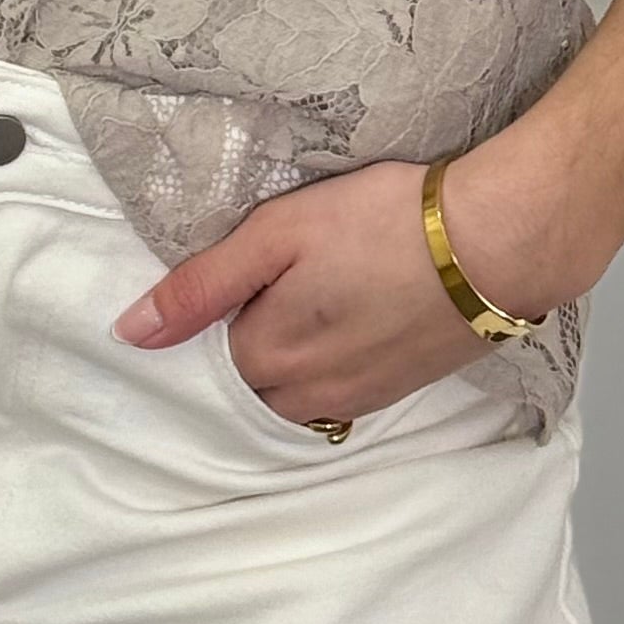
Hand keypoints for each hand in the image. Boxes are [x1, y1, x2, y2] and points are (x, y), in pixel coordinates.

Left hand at [109, 125, 579, 428]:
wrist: (494, 245)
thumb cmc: (383, 223)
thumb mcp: (279, 232)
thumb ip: (203, 286)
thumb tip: (130, 333)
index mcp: (266, 357)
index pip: (207, 355)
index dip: (214, 315)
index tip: (238, 275)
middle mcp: (306, 396)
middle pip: (249, 383)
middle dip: (247, 345)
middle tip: (274, 283)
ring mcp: (357, 400)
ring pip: (293, 395)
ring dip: (289, 359)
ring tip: (312, 299)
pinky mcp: (396, 392)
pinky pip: (337, 395)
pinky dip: (329, 364)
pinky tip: (348, 320)